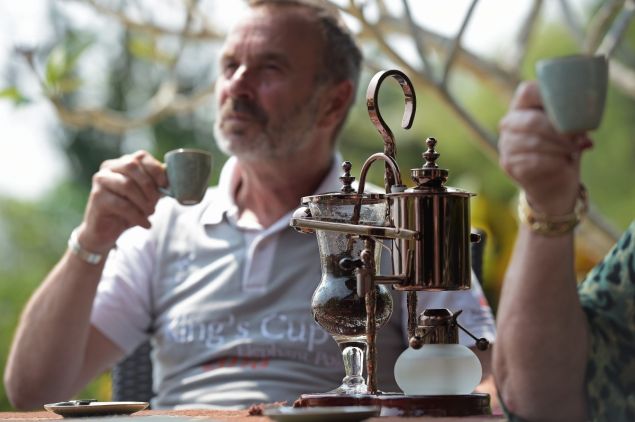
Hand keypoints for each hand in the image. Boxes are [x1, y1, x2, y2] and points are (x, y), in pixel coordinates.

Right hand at [76, 150, 166, 252]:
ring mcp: (100, 181)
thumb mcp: (146, 196)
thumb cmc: (129, 210)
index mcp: (122, 163)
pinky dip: (137, 216)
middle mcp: (108, 168)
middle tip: (156, 201)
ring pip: (127, 185)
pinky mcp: (96, 197)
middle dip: (149, 185)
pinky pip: (121, 205)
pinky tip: (145, 224)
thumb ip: (158, 185)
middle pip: (132, 166)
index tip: (165, 185)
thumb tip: (177, 179)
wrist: (106, 231)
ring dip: (143, 202)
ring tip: (150, 213)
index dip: (155, 169)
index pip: (140, 156)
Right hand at [498, 81, 591, 214]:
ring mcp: (506, 144)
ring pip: (534, 142)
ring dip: (559, 148)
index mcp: (522, 106)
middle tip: (577, 139)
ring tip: (573, 152)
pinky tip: (562, 162)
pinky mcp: (509, 164)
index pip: (527, 91)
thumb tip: (582, 121)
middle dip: (559, 131)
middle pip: (533, 121)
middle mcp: (509, 123)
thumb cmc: (563, 149)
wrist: (553, 183)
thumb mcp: (570, 128)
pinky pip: (534, 160)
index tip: (569, 108)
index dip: (548, 96)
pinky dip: (553, 161)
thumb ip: (571, 118)